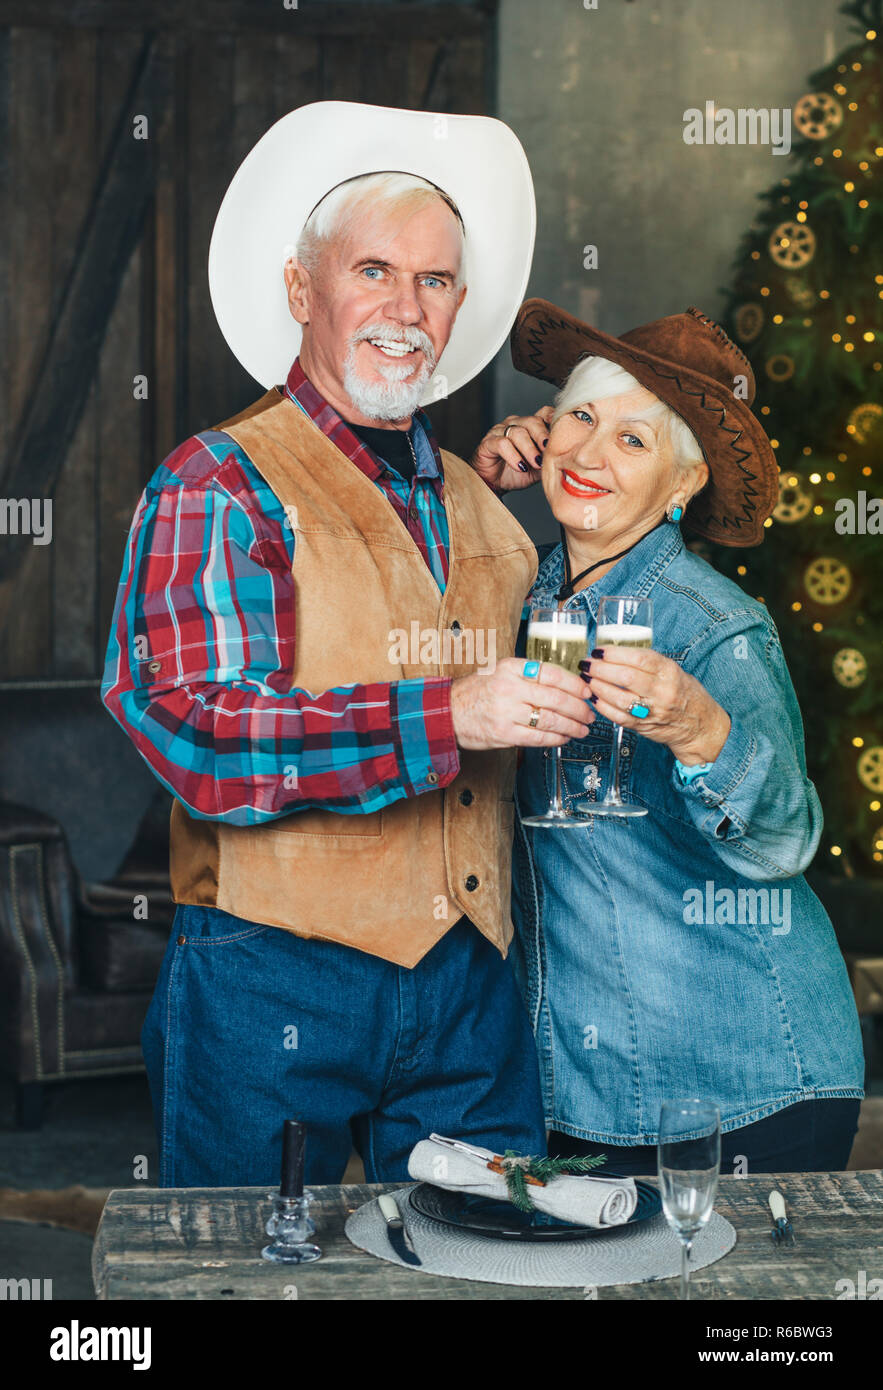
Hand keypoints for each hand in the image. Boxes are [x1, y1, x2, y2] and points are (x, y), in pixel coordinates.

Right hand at [450, 656, 594, 750]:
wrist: (447, 712)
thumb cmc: (477, 692)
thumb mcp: (500, 672)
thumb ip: (529, 676)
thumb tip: (565, 685)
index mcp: (511, 668)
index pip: (551, 673)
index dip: (575, 684)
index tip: (587, 691)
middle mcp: (509, 687)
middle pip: (555, 698)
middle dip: (579, 708)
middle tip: (589, 714)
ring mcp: (506, 712)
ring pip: (550, 719)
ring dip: (572, 726)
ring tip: (582, 729)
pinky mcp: (504, 734)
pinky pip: (538, 738)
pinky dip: (556, 739)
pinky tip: (564, 738)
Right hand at [470, 405, 554, 492]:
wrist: (495, 484)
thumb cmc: (516, 472)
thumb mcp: (539, 467)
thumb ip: (550, 458)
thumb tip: (567, 456)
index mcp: (529, 426)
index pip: (544, 413)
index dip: (553, 420)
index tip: (561, 434)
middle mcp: (515, 424)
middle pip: (532, 421)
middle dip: (542, 437)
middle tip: (547, 452)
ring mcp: (500, 431)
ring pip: (518, 432)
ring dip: (529, 449)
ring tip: (534, 464)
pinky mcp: (488, 442)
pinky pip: (502, 444)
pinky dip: (513, 456)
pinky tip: (520, 466)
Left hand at [581, 647, 730, 764]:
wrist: (698, 725)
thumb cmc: (683, 693)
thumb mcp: (672, 670)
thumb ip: (647, 663)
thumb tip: (614, 652)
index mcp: (669, 672)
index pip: (639, 659)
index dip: (615, 653)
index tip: (599, 650)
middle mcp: (662, 691)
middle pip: (625, 677)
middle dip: (600, 669)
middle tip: (586, 664)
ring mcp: (653, 710)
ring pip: (619, 698)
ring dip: (597, 687)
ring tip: (586, 679)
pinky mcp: (643, 726)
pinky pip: (618, 716)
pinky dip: (602, 706)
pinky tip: (593, 697)